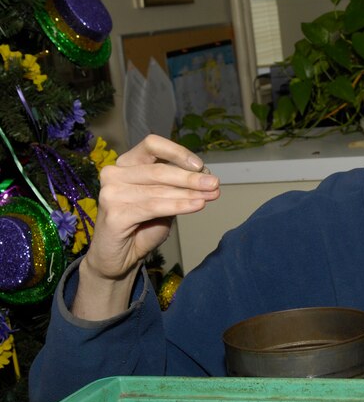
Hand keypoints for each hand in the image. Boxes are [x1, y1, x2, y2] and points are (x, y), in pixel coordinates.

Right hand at [73, 135, 219, 318]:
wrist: (120, 257)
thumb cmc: (142, 225)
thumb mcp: (164, 200)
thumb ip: (178, 186)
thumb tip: (207, 175)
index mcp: (126, 164)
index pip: (151, 144)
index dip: (177, 152)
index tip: (200, 165)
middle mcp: (114, 174)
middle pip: (158, 170)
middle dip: (191, 177)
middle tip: (215, 183)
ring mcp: (111, 193)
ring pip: (159, 189)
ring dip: (190, 193)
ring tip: (212, 196)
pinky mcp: (114, 213)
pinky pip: (154, 207)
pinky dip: (179, 206)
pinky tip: (198, 206)